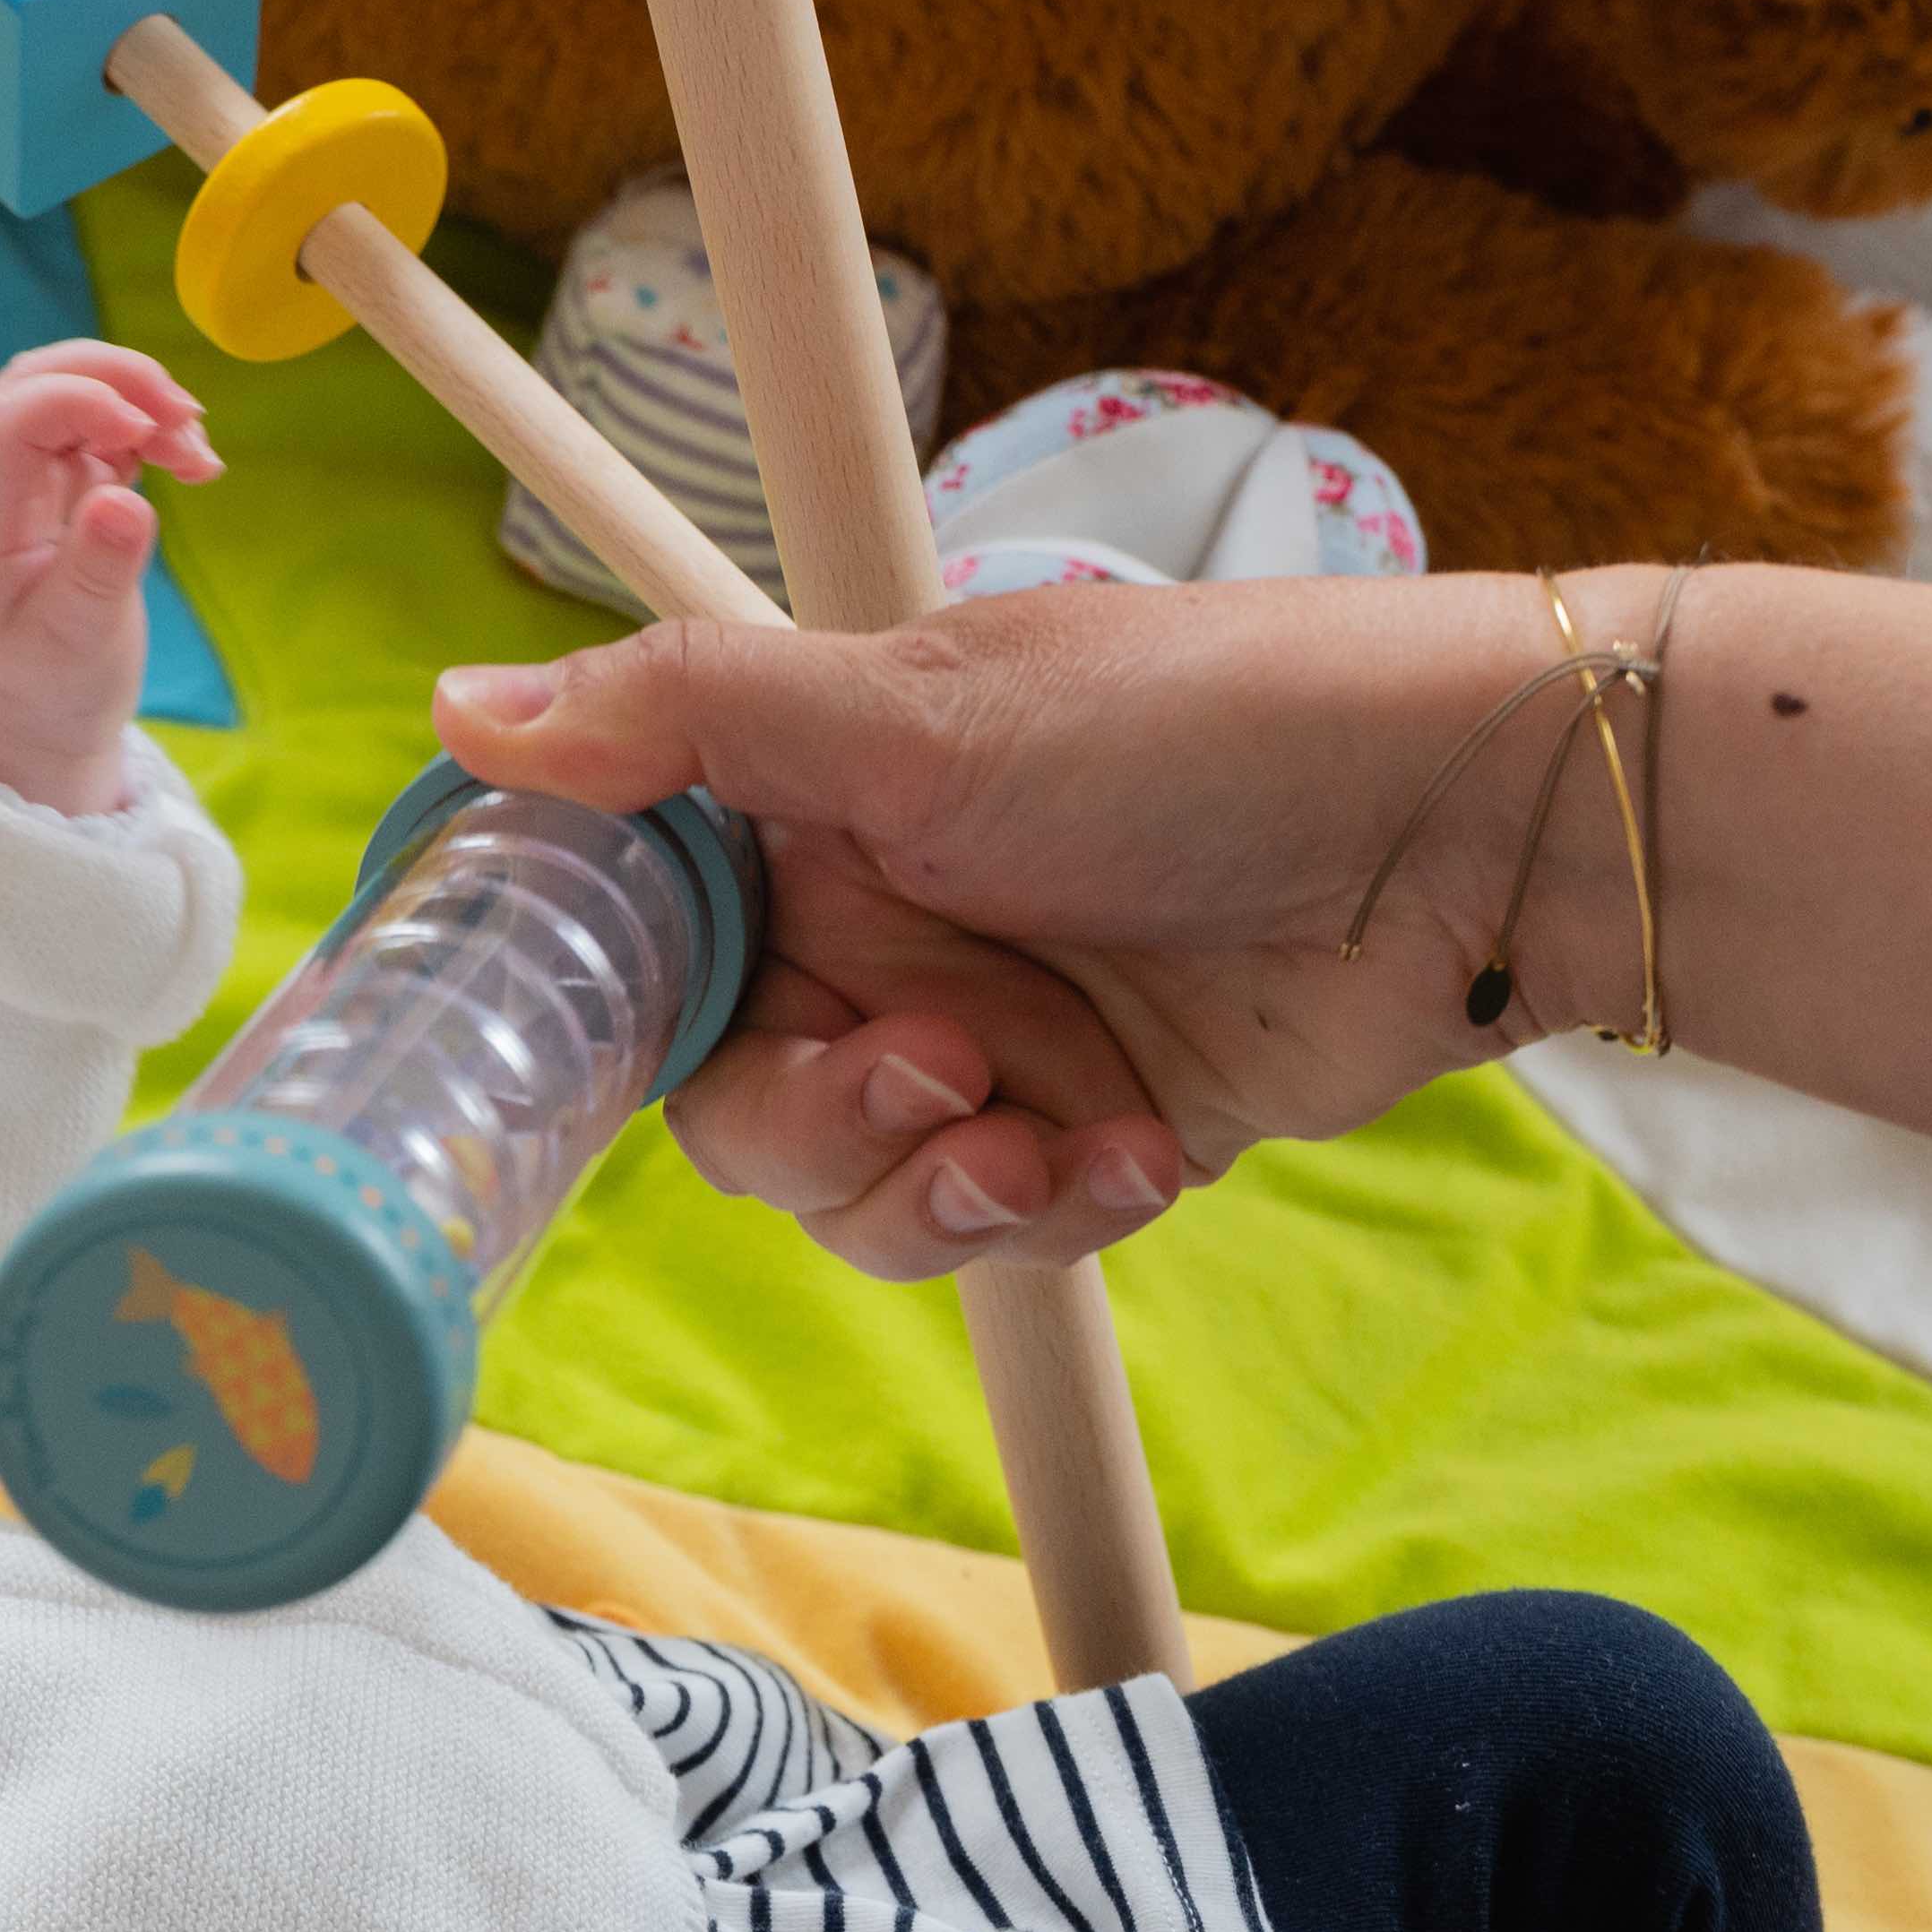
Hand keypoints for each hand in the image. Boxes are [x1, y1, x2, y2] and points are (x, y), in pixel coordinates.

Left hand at [0, 340, 220, 819]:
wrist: (41, 717)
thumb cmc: (48, 689)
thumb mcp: (76, 645)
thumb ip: (97, 573)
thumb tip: (125, 502)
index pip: (11, 422)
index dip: (78, 404)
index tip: (147, 432)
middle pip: (36, 381)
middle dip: (113, 377)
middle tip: (185, 415)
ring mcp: (31, 480)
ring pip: (74, 393)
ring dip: (140, 399)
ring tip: (199, 453)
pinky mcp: (69, 485)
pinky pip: (105, 426)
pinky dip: (152, 428)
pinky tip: (195, 463)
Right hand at [429, 576, 1579, 1275]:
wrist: (1467, 829)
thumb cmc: (1209, 723)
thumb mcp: (923, 706)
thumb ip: (687, 722)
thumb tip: (465, 704)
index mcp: (813, 806)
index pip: (649, 947)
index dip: (642, 1015)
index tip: (691, 1039)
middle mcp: (882, 923)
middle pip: (740, 1108)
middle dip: (827, 1126)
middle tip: (943, 1080)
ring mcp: (989, 1031)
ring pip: (860, 1193)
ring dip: (941, 1191)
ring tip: (1047, 1132)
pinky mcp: (1088, 1124)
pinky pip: (1001, 1227)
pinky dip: (1062, 1206)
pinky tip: (1143, 1147)